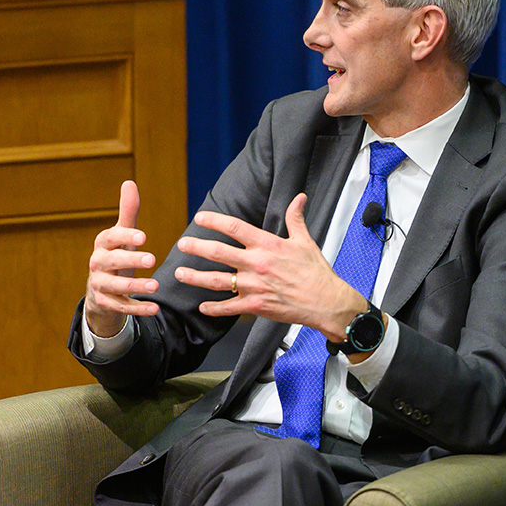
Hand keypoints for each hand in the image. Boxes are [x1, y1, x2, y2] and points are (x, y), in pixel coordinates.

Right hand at [84, 180, 158, 335]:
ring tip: (156, 285)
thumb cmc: (117, 254)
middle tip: (152, 259)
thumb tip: (129, 182)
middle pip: (111, 262)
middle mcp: (97, 264)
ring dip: (135, 287)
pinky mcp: (106, 303)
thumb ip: (128, 212)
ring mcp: (100, 285)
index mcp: (103, 244)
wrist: (101, 289)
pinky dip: (137, 308)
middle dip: (130, 260)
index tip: (143, 236)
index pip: (110, 238)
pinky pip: (121, 307)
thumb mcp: (123, 235)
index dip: (125, 236)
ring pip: (115, 287)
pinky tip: (154, 308)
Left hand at [174, 194, 365, 340]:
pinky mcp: (256, 306)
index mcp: (267, 245)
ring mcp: (254, 286)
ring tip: (180, 273)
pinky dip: (213, 308)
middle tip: (182, 243)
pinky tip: (202, 306)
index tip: (200, 217)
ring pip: (216, 280)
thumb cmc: (316, 272)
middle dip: (196, 246)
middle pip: (218, 252)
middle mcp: (257, 264)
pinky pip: (228, 307)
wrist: (326, 301)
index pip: (235, 227)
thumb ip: (295, 218)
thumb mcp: (306, 241)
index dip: (215, 220)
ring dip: (195, 277)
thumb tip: (299, 198)